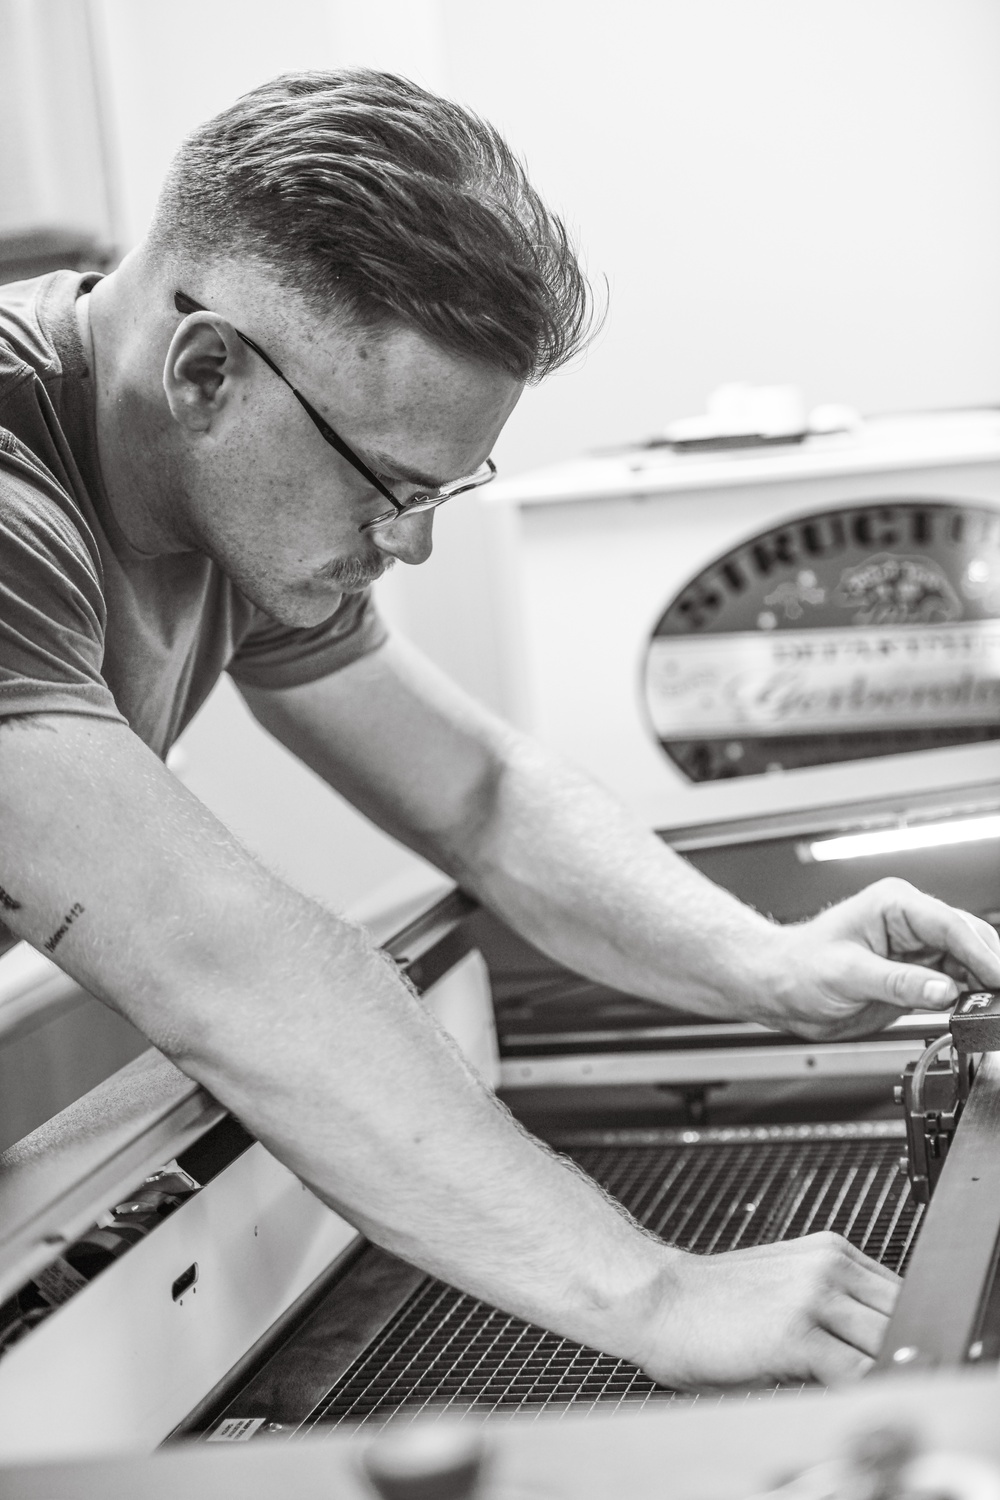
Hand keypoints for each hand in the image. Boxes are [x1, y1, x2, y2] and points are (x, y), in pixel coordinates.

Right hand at [638, 1233, 898, 1387]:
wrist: (657, 1301)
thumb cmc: (712, 1305)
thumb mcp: (785, 1287)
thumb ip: (834, 1307)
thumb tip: (878, 1353)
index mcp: (830, 1252)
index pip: (901, 1294)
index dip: (902, 1333)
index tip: (892, 1359)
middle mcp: (828, 1267)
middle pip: (903, 1317)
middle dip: (896, 1355)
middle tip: (876, 1381)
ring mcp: (814, 1298)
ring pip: (886, 1346)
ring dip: (879, 1375)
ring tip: (857, 1392)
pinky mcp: (797, 1334)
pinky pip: (856, 1375)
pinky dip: (858, 1393)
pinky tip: (837, 1397)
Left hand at [754, 878, 999, 1039]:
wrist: (782, 988)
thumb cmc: (800, 967)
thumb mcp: (848, 975)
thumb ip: (899, 983)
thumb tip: (944, 989)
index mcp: (894, 904)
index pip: (951, 925)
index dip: (981, 953)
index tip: (999, 978)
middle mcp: (910, 922)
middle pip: (968, 940)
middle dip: (989, 967)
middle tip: (997, 999)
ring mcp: (916, 949)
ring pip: (968, 963)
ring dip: (981, 985)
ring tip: (988, 1008)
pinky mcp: (916, 975)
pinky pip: (954, 984)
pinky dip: (967, 998)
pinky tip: (971, 1010)